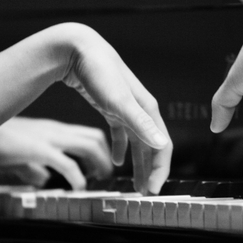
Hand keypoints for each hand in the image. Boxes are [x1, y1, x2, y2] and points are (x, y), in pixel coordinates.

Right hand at [0, 117, 112, 189]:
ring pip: (87, 146)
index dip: (101, 150)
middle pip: (94, 138)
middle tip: (107, 174)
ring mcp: (49, 138)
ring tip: (101, 178)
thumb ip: (34, 166)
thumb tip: (42, 178)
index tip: (103, 166)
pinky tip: (80, 187)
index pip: (88, 134)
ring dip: (99, 164)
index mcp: (54, 130)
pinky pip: (66, 163)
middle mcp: (56, 131)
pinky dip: (78, 176)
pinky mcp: (39, 149)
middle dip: (106, 157)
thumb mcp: (22, 154)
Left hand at [61, 24, 172, 194]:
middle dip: (151, 171)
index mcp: (148, 111)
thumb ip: (141, 124)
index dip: (161, 169)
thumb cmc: (100, 73)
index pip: (163, 146)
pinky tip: (116, 160)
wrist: (79, 49)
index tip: (153, 191)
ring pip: (137, 143)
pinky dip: (121, 148)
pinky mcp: (112, 108)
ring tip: (136, 183)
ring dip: (138, 163)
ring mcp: (127, 110)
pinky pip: (121, 133)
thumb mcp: (120, 102)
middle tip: (147, 193)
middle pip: (152, 147)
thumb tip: (162, 145)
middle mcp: (141, 111)